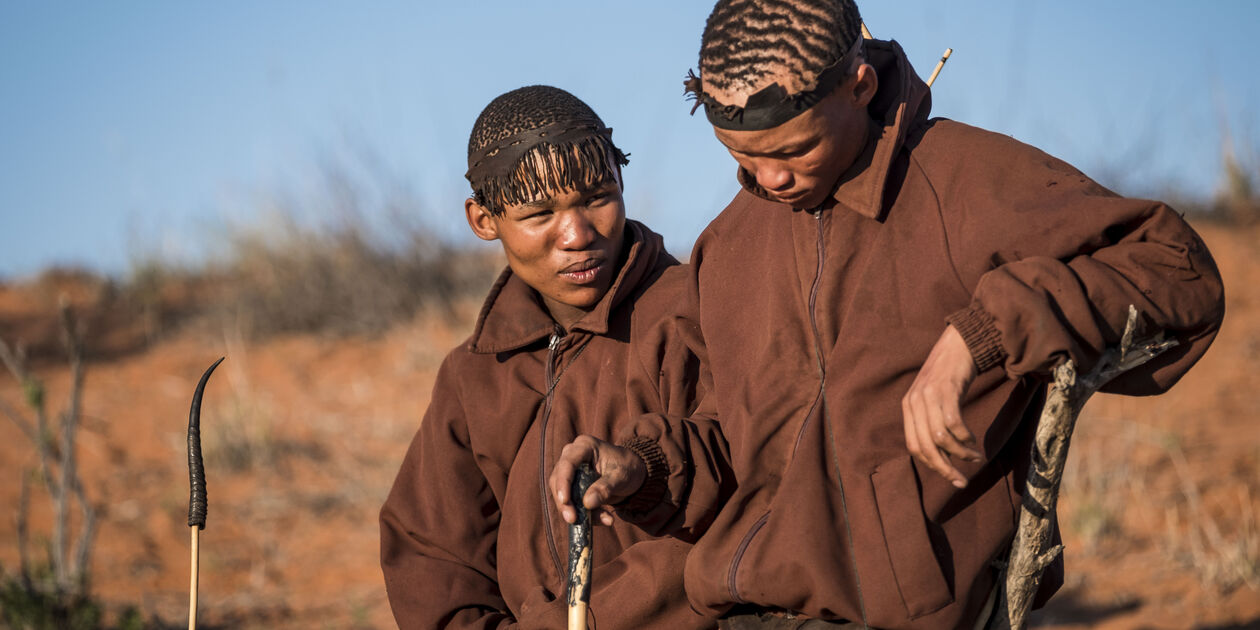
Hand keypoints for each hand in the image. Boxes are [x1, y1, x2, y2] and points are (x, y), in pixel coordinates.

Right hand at [549, 435, 646, 524]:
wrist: (632, 473)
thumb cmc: (627, 468)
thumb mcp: (621, 477)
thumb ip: (605, 488)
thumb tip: (587, 503)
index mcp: (584, 446)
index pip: (567, 463)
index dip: (563, 482)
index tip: (565, 501)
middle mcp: (572, 455)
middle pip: (558, 479)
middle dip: (564, 502)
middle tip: (572, 519)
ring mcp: (571, 470)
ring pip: (561, 493)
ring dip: (575, 510)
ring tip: (600, 520)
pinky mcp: (572, 485)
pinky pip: (571, 501)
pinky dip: (583, 513)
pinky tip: (602, 519)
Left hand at [902, 325, 982, 487]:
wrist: (959, 344)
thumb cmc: (949, 376)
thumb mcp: (933, 399)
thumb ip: (932, 422)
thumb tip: (943, 456)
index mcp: (908, 408)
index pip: (913, 447)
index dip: (932, 465)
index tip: (950, 476)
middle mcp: (913, 402)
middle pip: (925, 447)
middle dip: (944, 468)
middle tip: (961, 481)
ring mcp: (928, 395)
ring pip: (939, 438)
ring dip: (959, 453)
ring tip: (975, 458)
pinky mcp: (945, 389)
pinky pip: (953, 423)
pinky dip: (964, 437)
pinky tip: (973, 440)